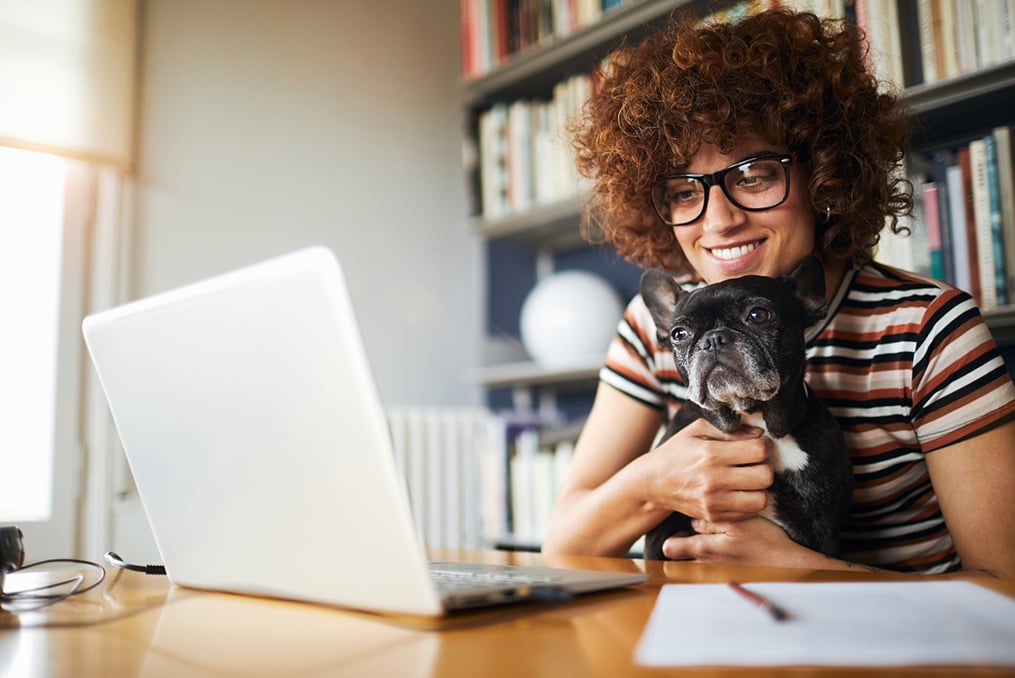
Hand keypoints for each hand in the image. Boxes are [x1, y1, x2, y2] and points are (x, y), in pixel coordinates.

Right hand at [648, 418, 773, 522]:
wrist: (653, 482)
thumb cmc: (677, 452)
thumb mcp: (697, 430)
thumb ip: (729, 430)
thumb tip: (759, 434)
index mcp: (710, 453)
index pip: (759, 451)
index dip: (764, 446)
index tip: (757, 445)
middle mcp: (713, 480)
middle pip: (765, 476)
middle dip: (764, 467)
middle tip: (754, 463)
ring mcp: (713, 502)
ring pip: (761, 499)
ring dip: (759, 488)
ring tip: (748, 480)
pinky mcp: (713, 516)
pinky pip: (748, 513)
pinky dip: (748, 502)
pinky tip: (738, 491)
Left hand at [662, 516, 817, 566]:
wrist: (788, 565)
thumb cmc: (764, 541)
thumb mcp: (737, 522)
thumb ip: (710, 521)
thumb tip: (693, 521)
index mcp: (704, 549)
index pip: (670, 548)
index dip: (672, 537)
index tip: (681, 529)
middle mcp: (705, 566)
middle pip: (678, 560)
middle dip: (682, 547)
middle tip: (694, 534)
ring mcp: (715, 575)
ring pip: (693, 565)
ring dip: (697, 553)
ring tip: (714, 541)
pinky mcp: (726, 579)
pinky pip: (709, 571)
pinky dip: (712, 562)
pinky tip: (727, 551)